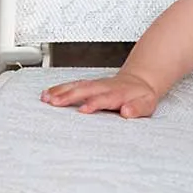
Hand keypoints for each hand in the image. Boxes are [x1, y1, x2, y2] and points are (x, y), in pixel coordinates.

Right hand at [40, 71, 159, 117]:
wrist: (139, 82)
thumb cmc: (141, 97)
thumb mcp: (146, 104)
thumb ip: (138, 108)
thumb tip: (127, 111)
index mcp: (119, 93)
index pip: (106, 98)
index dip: (95, 103)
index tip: (84, 109)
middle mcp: (105, 87)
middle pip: (86, 89)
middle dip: (70, 95)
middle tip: (55, 102)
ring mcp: (96, 84)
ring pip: (77, 86)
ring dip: (61, 91)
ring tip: (46, 98)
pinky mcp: (88, 85)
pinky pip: (73, 85)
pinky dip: (59, 89)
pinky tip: (46, 94)